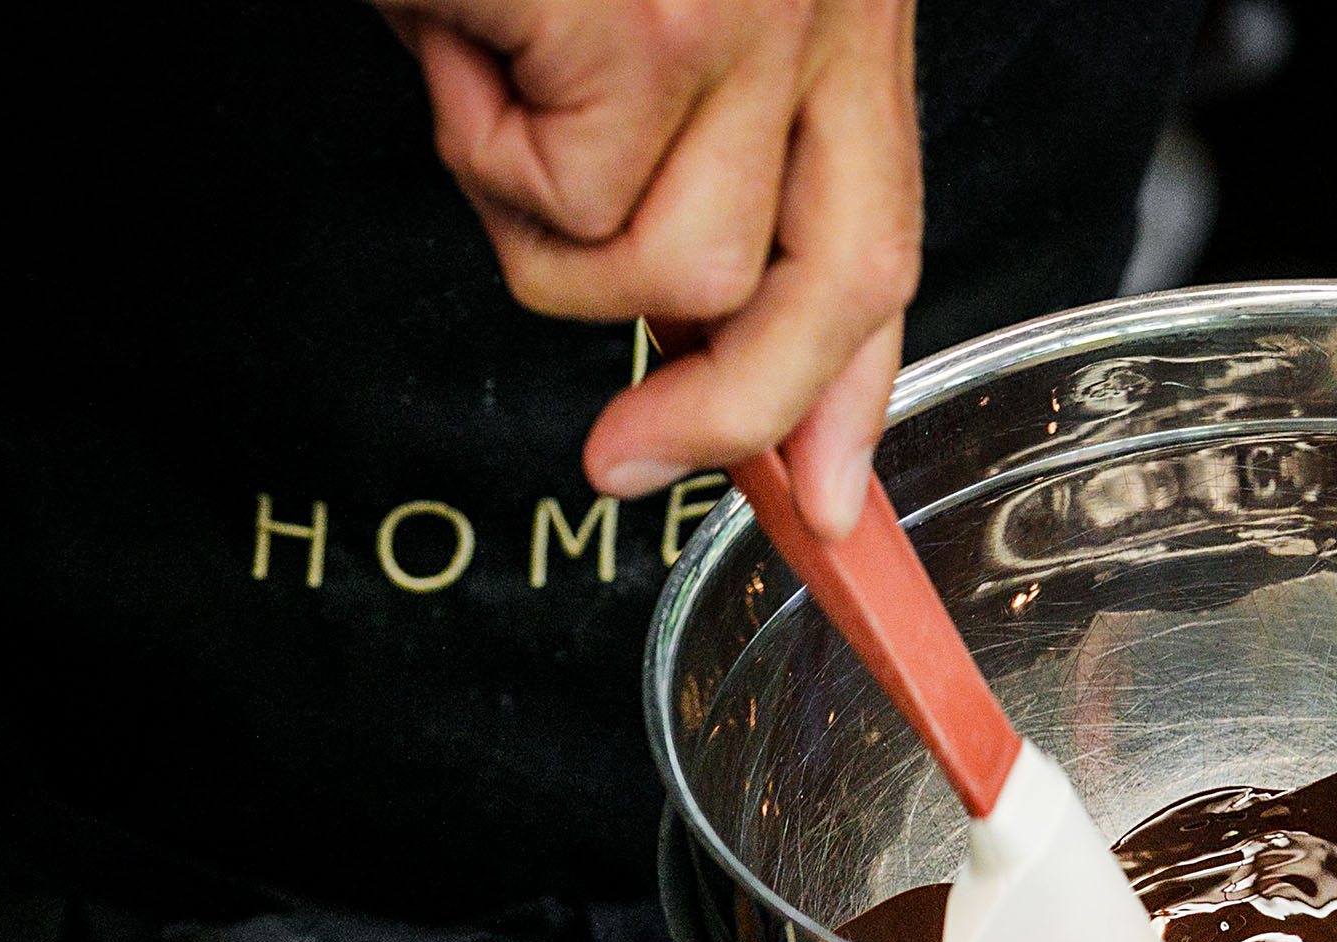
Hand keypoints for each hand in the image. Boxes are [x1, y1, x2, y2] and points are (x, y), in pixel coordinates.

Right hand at [383, 0, 921, 535]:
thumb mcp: (611, 14)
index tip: (830, 498)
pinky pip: (574, 207)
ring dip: (544, 229)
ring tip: (483, 83)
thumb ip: (667, 146)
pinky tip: (456, 41)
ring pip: (680, 267)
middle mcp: (826, 3)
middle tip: (625, 462)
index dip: (855, 385)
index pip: (881, 232)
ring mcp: (754, 13)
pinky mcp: (656, 26)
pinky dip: (481, 152)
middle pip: (841, 284)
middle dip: (735, 411)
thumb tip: (679, 330)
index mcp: (833, 3)